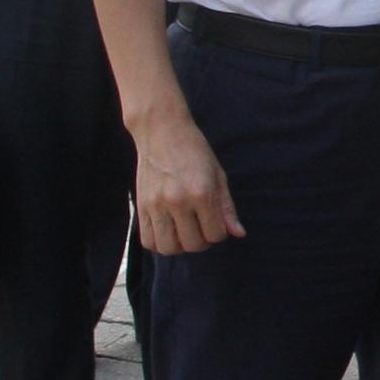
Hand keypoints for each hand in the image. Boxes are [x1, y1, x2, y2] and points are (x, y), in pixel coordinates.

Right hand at [129, 107, 244, 255]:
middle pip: (193, 245)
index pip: (215, 234)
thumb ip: (227, 207)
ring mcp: (156, 205)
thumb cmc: (194, 151)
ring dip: (180, 246)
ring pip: (168, 248)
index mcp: (201, 193)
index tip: (217, 222)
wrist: (161, 131)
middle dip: (202, 241)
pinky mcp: (140, 206)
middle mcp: (178, 201)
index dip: (220, 233)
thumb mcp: (218, 175)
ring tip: (184, 232)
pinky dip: (159, 243)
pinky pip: (148, 240)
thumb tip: (238, 233)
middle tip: (202, 228)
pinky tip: (168, 232)